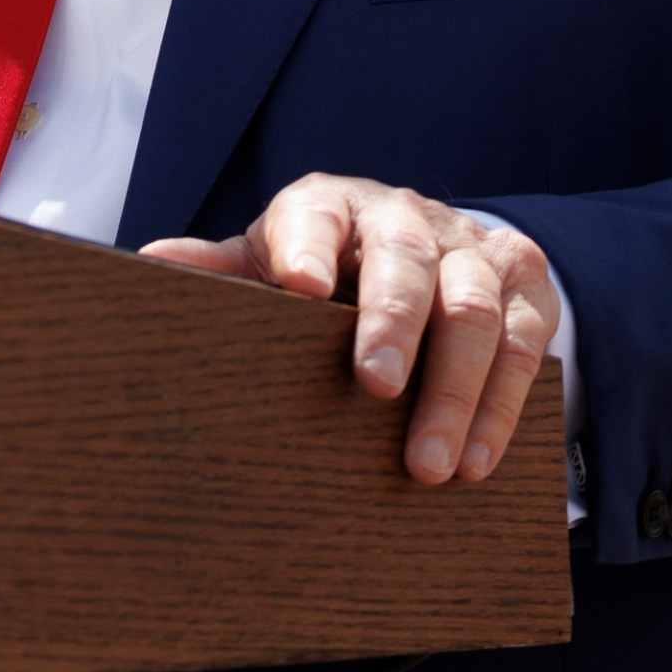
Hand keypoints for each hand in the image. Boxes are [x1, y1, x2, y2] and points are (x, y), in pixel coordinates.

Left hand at [142, 173, 559, 487]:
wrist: (431, 246)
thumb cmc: (330, 265)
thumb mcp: (273, 261)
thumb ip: (221, 268)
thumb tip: (146, 263)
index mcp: (332, 206)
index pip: (315, 213)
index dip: (308, 245)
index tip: (301, 287)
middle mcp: (405, 216)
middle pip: (405, 260)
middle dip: (392, 323)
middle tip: (375, 386)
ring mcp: (472, 248)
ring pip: (474, 310)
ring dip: (455, 391)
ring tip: (430, 465)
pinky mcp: (525, 285)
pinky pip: (525, 345)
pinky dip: (501, 406)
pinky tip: (479, 459)